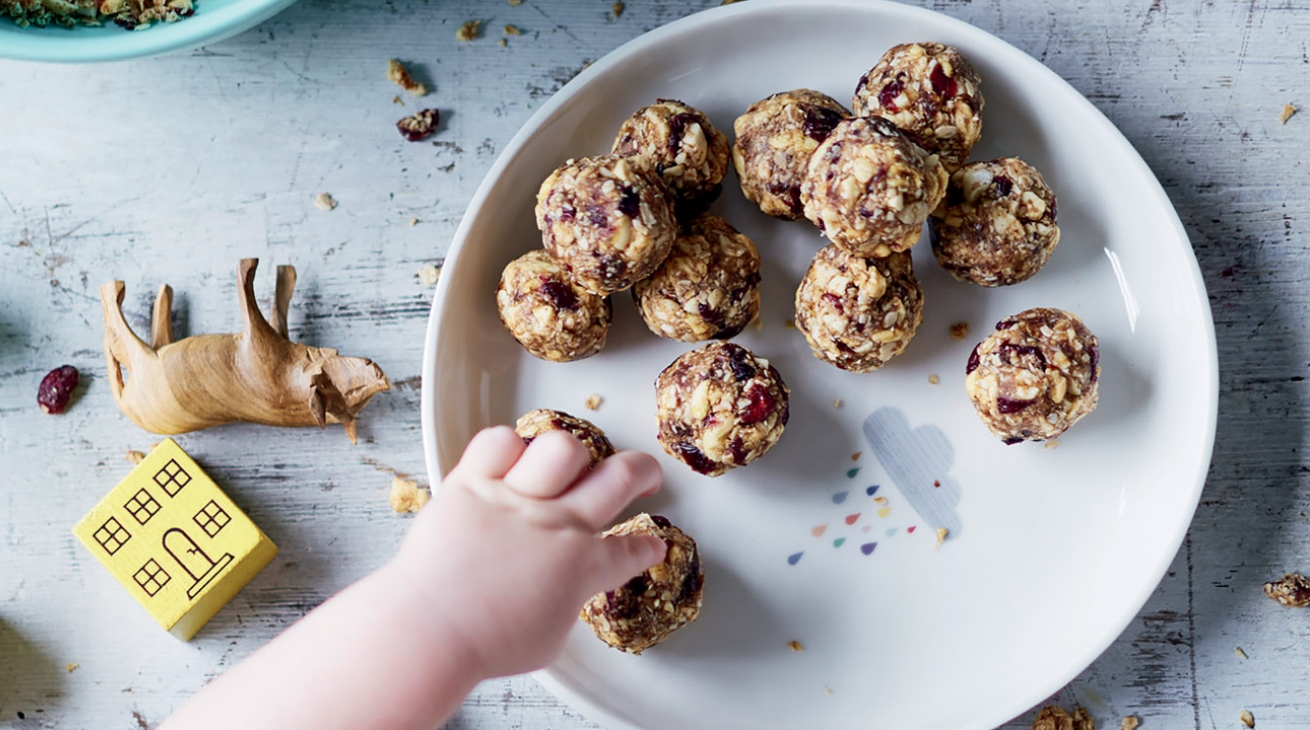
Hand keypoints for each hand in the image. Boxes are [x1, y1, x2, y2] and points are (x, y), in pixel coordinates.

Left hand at [393, 425, 666, 678]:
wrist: (429, 632)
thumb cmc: (485, 646)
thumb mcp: (550, 639)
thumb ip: (567, 602)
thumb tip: (566, 587)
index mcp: (581, 566)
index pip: (630, 549)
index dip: (647, 546)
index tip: (651, 543)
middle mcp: (556, 524)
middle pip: (621, 477)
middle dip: (643, 472)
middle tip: (643, 475)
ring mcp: (514, 498)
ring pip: (564, 447)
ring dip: (571, 456)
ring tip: (566, 467)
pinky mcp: (471, 483)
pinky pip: (498, 440)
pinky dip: (507, 447)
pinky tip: (509, 462)